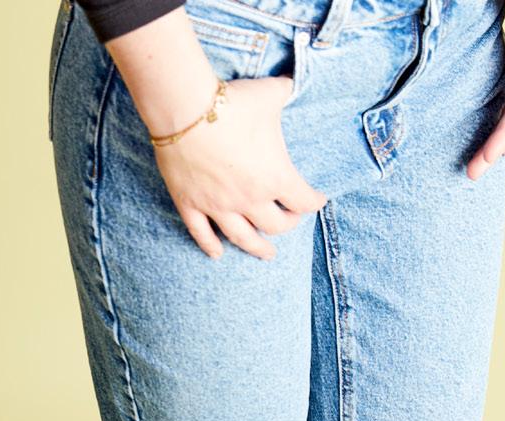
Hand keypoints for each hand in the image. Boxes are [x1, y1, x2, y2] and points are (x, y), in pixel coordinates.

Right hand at [154, 76, 325, 259]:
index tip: (318, 200)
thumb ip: (285, 92)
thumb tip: (291, 82)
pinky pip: (202, 234)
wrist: (187, 110)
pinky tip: (218, 254)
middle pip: (276, 225)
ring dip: (257, 248)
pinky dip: (211, 246)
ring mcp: (219, 207)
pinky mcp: (192, 205)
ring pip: (243, 238)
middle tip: (290, 220)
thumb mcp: (270, 94)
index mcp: (275, 177)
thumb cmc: (233, 102)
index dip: (314, 202)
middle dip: (287, 224)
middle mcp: (250, 200)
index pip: (303, 201)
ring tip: (267, 254)